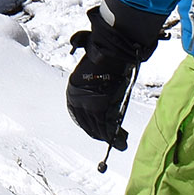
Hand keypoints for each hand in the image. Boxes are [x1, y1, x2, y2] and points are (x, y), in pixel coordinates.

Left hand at [65, 0, 166, 149]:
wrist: (109, 52)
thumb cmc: (105, 60)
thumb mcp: (96, 77)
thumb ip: (97, 92)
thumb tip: (103, 104)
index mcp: (73, 92)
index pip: (79, 116)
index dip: (90, 127)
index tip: (99, 132)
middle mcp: (76, 99)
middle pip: (87, 124)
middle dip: (99, 133)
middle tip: (112, 139)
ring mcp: (85, 103)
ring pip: (96, 127)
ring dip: (109, 136)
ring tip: (120, 142)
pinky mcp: (97, 106)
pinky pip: (104, 127)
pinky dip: (113, 136)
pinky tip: (120, 141)